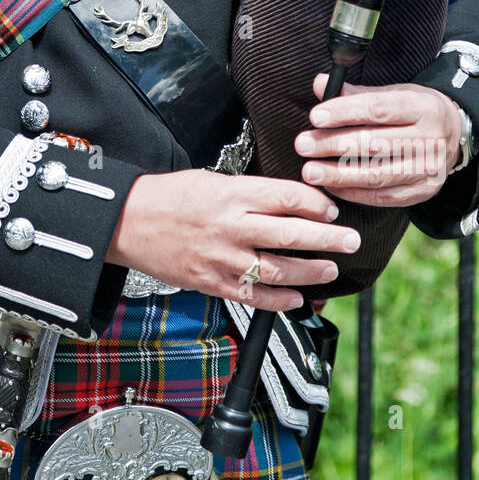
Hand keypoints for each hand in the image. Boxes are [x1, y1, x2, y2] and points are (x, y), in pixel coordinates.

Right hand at [105, 168, 360, 311]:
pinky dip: (279, 300)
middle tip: (351, 240)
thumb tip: (289, 202)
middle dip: (328, 239)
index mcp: (232, 193)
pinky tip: (297, 299)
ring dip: (310, 272)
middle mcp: (230, 225)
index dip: (316, 204)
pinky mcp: (211, 282)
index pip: (287, 197)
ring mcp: (221, 257)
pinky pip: (253, 296)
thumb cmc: (169, 195)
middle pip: (291, 234)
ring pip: (277, 269)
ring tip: (331, 269)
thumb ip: (249, 192)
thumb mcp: (212, 179)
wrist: (127, 221)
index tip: (331, 208)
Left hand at [295, 74, 463, 207]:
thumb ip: (357, 93)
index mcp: (422, 107)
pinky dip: (354, 193)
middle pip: (376, 144)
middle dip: (334, 145)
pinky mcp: (423, 191)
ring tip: (310, 171)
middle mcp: (430, 139)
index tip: (315, 117)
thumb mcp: (394, 93)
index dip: (345, 112)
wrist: (455, 135)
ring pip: (379, 175)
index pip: (379, 109)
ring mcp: (428, 169)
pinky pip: (384, 197)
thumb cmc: (413, 111)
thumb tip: (319, 84)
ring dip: (340, 175)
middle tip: (303, 145)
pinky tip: (331, 185)